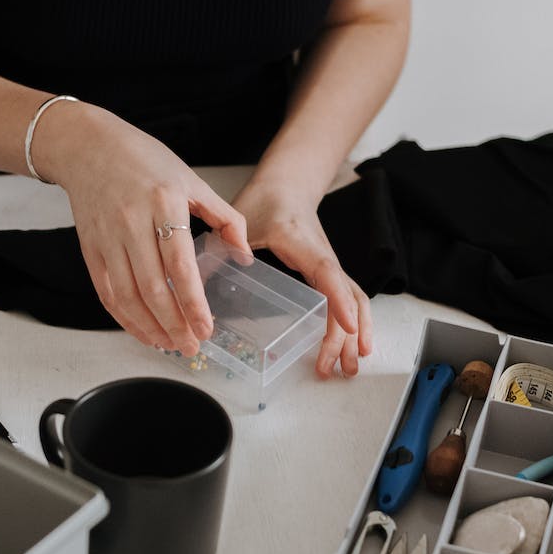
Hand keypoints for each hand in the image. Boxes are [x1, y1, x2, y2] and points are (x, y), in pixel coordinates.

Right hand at [34, 103, 249, 355]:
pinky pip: (107, 292)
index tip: (206, 327)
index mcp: (164, 204)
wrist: (88, 147)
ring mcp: (108, 238)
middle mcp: (132, 223)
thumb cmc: (144, 161)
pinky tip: (143, 331)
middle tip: (191, 346)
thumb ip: (224, 217)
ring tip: (171, 345)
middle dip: (173, 325)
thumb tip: (243, 255)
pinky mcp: (90, 249)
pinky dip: (124, 318)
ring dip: (149, 327)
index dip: (193, 302)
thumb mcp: (193, 180)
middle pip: (153, 288)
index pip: (180, 265)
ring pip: (127, 296)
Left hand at [232, 184, 372, 377]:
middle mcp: (324, 257)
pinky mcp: (328, 273)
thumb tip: (197, 283)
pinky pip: (349, 299)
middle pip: (347, 297)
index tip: (344, 326)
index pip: (327, 273)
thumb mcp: (241, 220)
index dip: (337, 300)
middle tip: (334, 368)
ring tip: (349, 368)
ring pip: (355, 300)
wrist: (288, 185)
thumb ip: (224, 247)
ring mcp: (330, 266)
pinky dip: (353, 324)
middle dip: (345, 335)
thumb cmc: (266, 201)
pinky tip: (350, 347)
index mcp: (303, 243)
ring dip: (355, 334)